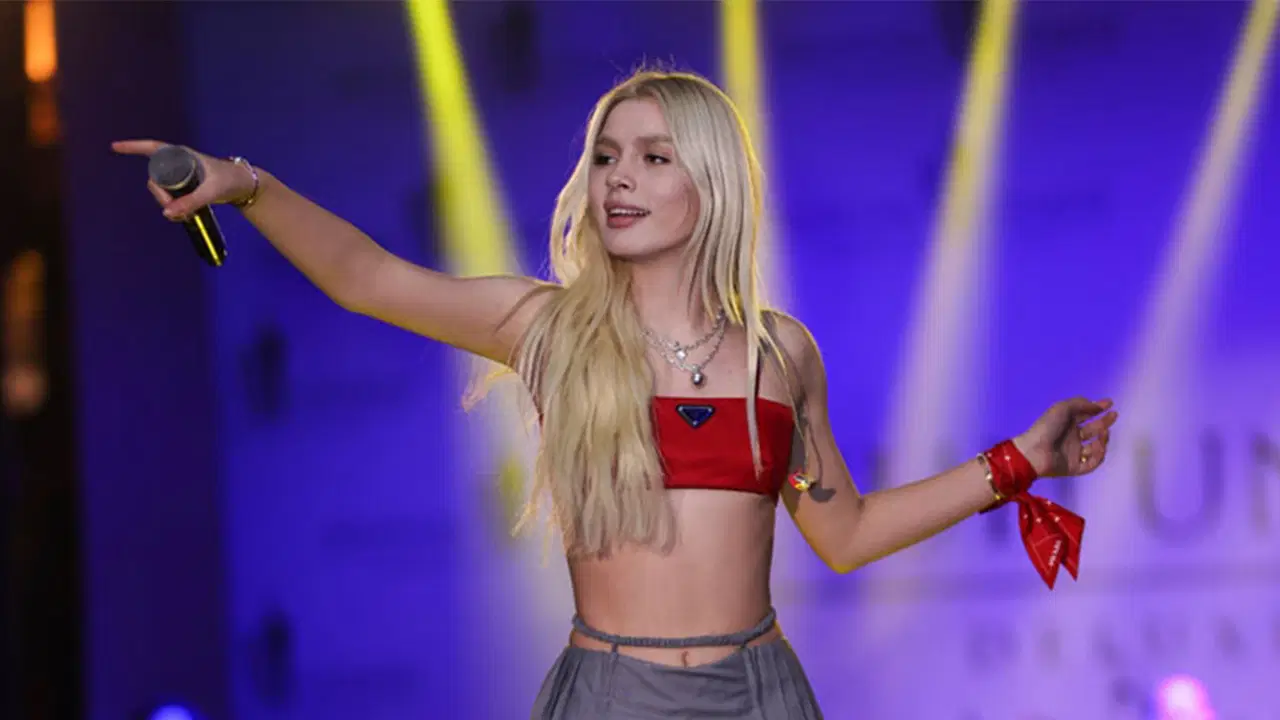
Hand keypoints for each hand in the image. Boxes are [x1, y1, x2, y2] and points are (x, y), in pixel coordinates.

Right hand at [111, 139, 255, 220]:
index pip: (152, 147)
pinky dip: (173, 206)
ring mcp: (182, 175)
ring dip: (167, 203)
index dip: (133, 146)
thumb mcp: (211, 191)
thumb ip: (191, 202)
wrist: (245, 187)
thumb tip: (166, 213)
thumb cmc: (230, 181)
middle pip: (155, 176)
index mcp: (183, 155)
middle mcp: (179, 162)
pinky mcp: (186, 186)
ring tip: (184, 214)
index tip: (115, 147)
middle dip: (159, 194)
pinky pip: (171, 195)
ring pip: (162, 188)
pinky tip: (183, 215)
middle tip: (171, 209)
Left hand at [1013, 397, 1117, 477]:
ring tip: (1103, 433)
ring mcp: (1074, 453)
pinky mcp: (1075, 467)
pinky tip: (1098, 446)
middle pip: (1093, 430)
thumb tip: (1098, 405)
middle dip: (1105, 422)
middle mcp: (1072, 437)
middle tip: (1114, 415)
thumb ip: (1081, 404)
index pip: (1086, 415)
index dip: (1097, 408)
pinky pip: (1092, 463)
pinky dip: (1099, 455)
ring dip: (1103, 439)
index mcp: (1067, 423)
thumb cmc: (1047, 427)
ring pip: (1096, 447)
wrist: (1035, 451)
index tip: (1110, 403)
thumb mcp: (1062, 408)